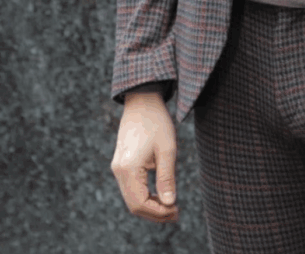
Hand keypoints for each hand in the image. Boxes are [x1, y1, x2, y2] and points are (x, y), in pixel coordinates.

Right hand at [111, 91, 178, 222]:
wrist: (142, 100)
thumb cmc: (157, 121)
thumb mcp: (167, 149)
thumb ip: (167, 178)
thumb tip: (169, 203)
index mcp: (128, 168)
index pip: (140, 203)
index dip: (158, 212)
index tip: (176, 210)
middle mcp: (118, 171)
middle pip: (134, 205)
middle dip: (155, 213)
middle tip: (176, 213)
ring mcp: (117, 168)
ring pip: (131, 199)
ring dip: (150, 206)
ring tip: (170, 206)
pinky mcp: (121, 164)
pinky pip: (130, 189)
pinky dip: (144, 197)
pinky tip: (160, 195)